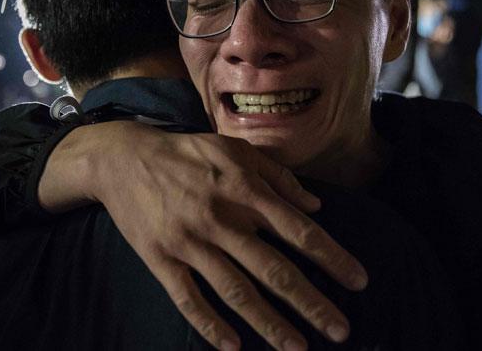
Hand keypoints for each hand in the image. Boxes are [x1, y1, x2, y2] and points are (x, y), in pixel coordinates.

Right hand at [42, 121, 368, 350]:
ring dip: (270, 324)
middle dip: (311, 303)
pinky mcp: (161, 260)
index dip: (332, 257)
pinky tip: (233, 347)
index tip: (358, 281)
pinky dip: (210, 325)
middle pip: (274, 270)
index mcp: (244, 189)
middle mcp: (221, 219)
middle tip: (342, 330)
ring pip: (236, 292)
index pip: (298, 231)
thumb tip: (317, 205)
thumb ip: (278, 176)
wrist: (123, 159)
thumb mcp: (235, 149)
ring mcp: (190, 243)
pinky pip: (188, 300)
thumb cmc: (187, 153)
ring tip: (299, 348)